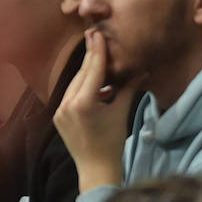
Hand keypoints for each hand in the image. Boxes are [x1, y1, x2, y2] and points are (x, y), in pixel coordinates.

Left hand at [53, 30, 140, 192]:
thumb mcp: (121, 112)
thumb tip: (142, 69)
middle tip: (96, 37)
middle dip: (91, 57)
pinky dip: (83, 85)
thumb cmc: (111, 141)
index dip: (97, 51)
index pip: (93, 70)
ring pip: (76, 83)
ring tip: (98, 56)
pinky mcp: (59, 116)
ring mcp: (60, 111)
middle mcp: (67, 105)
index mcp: (83, 103)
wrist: (95, 168)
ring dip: (88, 71)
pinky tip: (95, 81)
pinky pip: (72, 94)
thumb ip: (128, 88)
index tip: (98, 33)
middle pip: (82, 74)